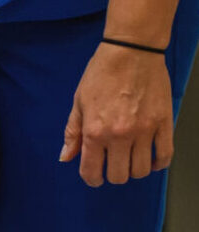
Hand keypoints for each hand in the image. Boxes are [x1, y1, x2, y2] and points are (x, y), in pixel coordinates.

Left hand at [62, 42, 175, 185]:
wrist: (131, 52)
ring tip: (131, 161)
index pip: (92, 170)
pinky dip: (159, 163)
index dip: (91, 179)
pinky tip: (152, 160)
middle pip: (120, 175)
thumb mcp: (78, 103)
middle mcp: (120, 135)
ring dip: (135, 170)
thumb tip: (66, 158)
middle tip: (113, 167)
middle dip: (113, 176)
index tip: (94, 178)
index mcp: (95, 132)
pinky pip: (165, 154)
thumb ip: (73, 134)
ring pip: (141, 170)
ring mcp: (144, 130)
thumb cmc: (101, 75)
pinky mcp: (164, 122)